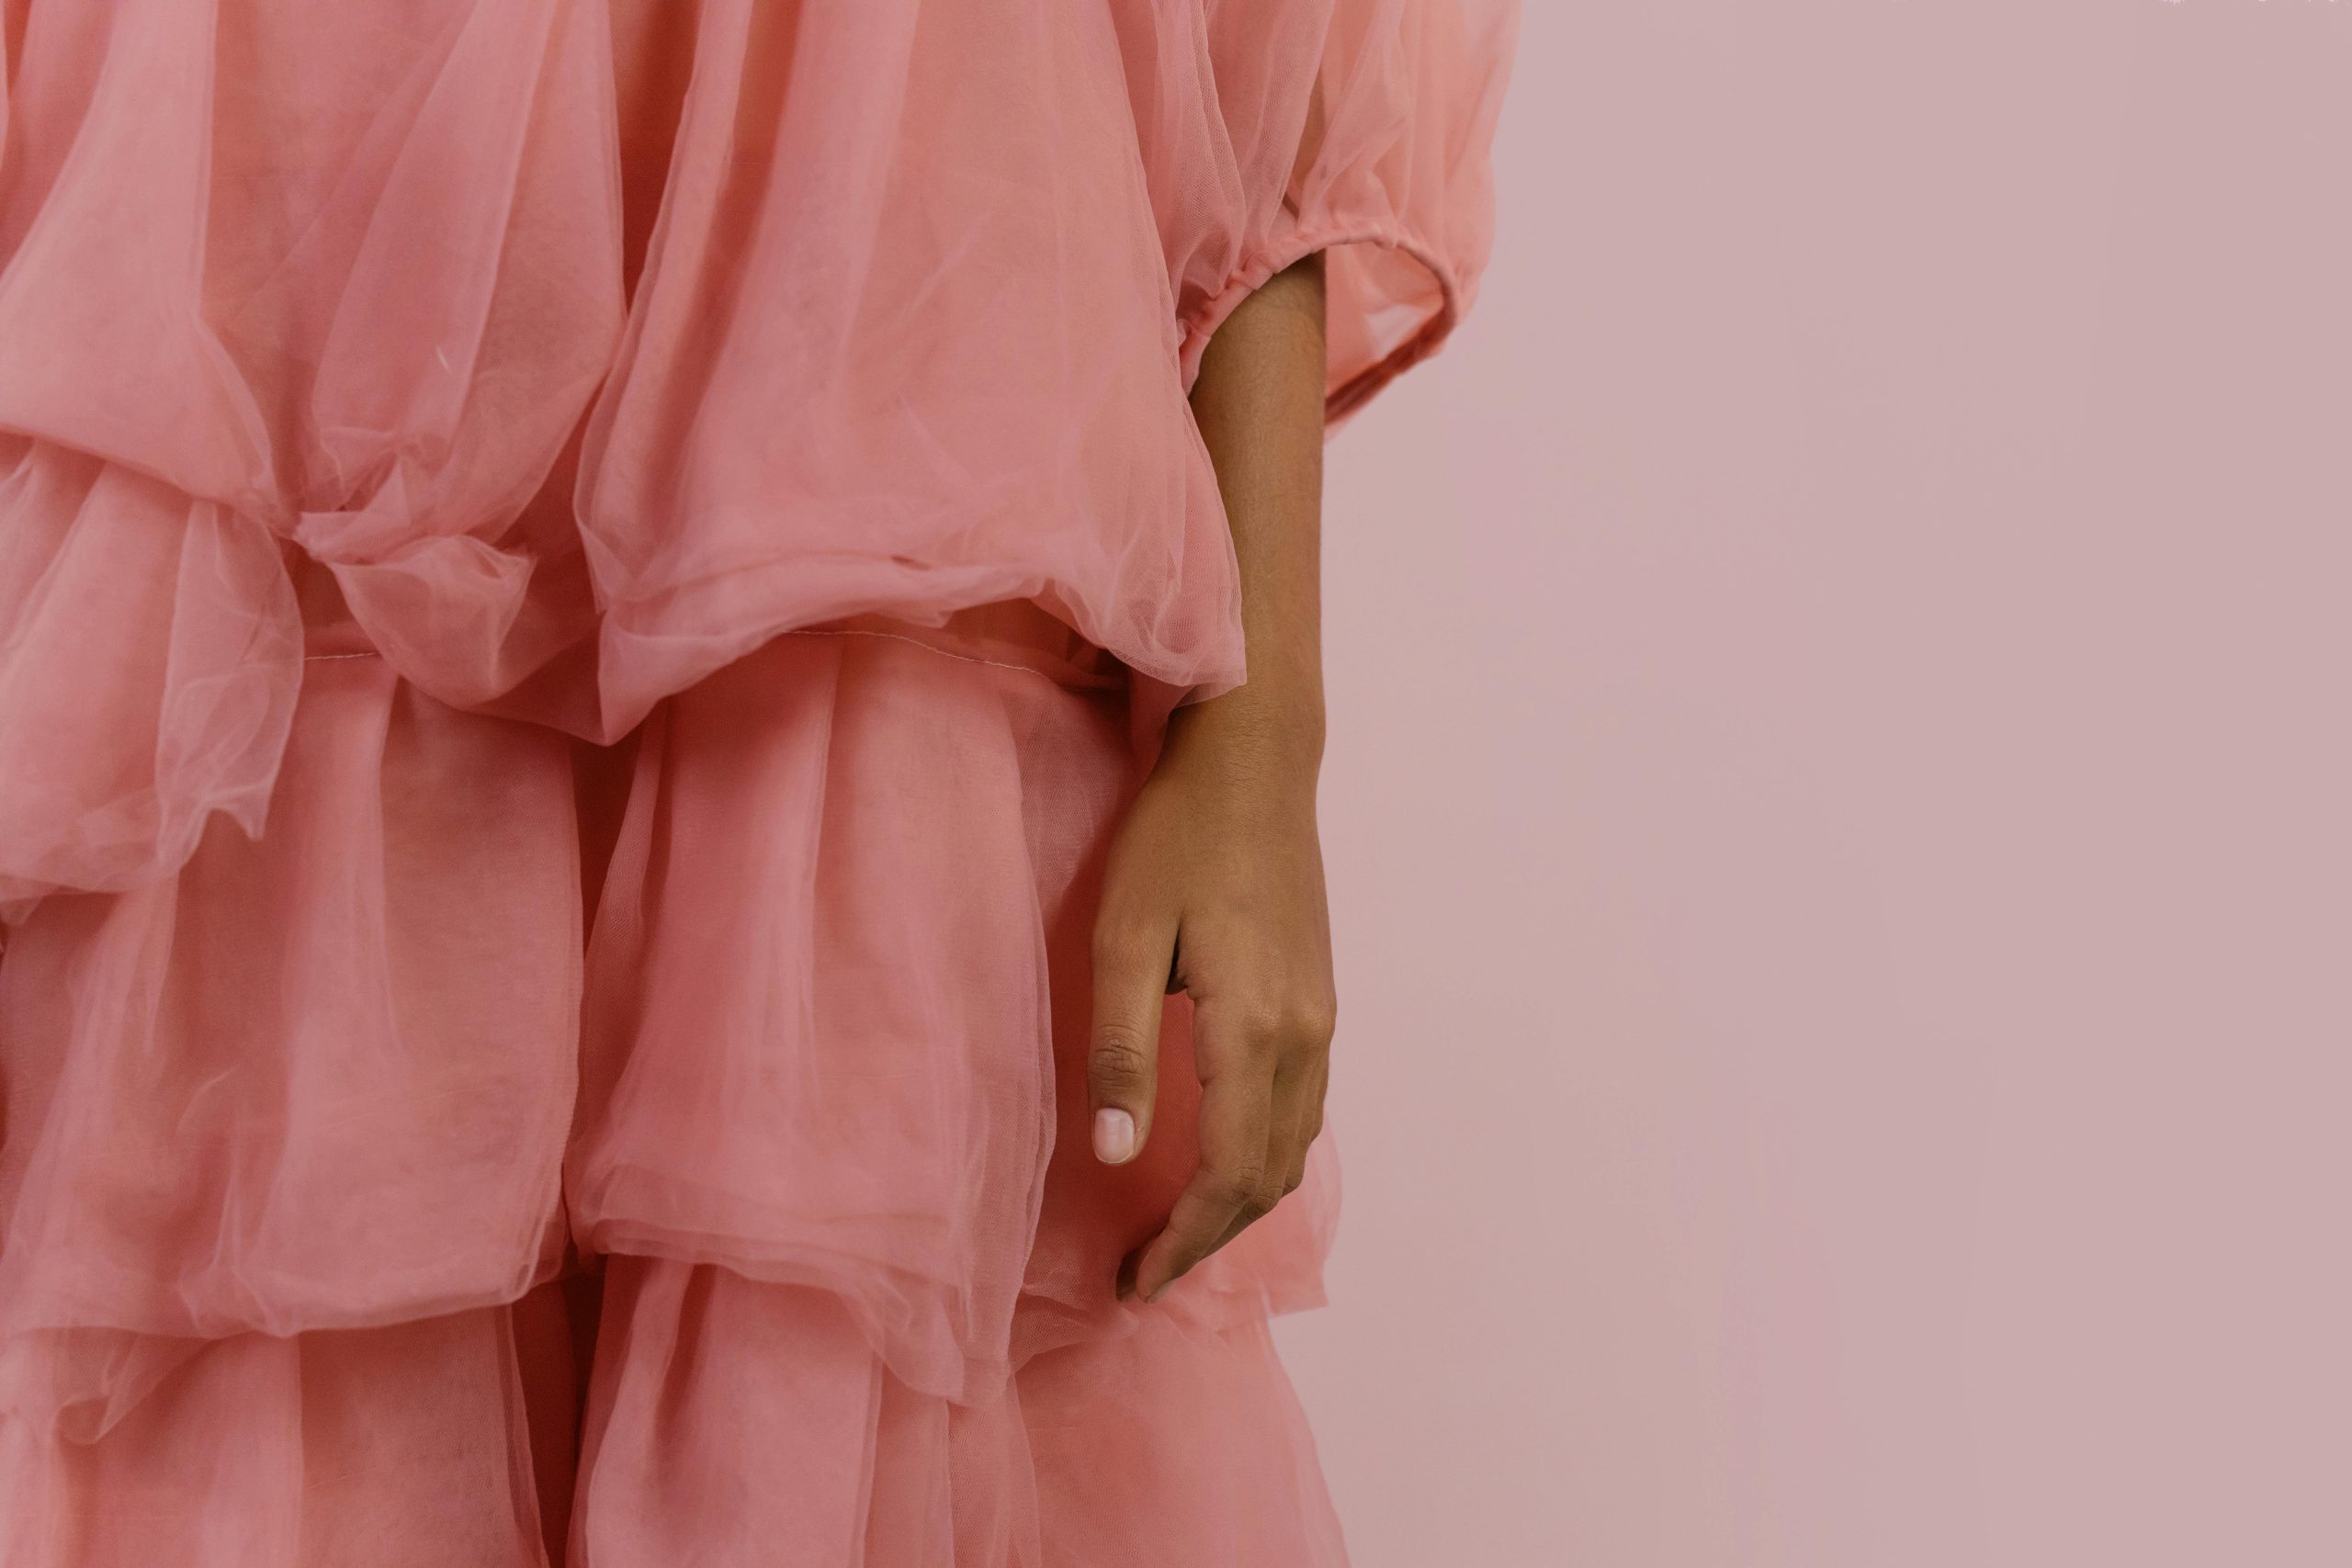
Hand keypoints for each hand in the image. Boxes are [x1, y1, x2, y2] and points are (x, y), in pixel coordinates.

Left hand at [1087, 693, 1334, 1302]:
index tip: (1136, 1283)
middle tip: (1146, 1276)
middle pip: (1269, 1178)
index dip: (1185, 1241)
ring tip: (1178, 1232)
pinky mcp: (1319, 998)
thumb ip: (1122, 1049)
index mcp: (1256, 1030)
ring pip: (1294, 1149)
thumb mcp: (1125, 936)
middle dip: (1210, 1240)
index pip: (1230, 1174)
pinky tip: (1222, 1161)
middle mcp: (1306, 1038)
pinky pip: (1304, 1111)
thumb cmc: (1178, 836)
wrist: (1257, 761)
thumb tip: (1119, 1155)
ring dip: (1241, 1205)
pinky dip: (1265, 1160)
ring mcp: (1322, 1018)